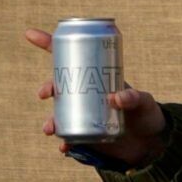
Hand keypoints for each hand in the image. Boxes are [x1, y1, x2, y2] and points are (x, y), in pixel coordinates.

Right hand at [25, 27, 168, 165]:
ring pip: (58, 115)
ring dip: (50, 121)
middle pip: (59, 86)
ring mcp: (84, 116)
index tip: (30, 34)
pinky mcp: (86, 136)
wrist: (151, 144)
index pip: (73, 56)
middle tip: (45, 93)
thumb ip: (133, 98)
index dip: (50, 43)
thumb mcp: (144, 102)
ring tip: (51, 129)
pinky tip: (64, 148)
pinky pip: (68, 139)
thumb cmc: (147, 115)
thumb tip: (115, 98)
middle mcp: (86, 96)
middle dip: (47, 87)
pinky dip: (64, 144)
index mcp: (97, 78)